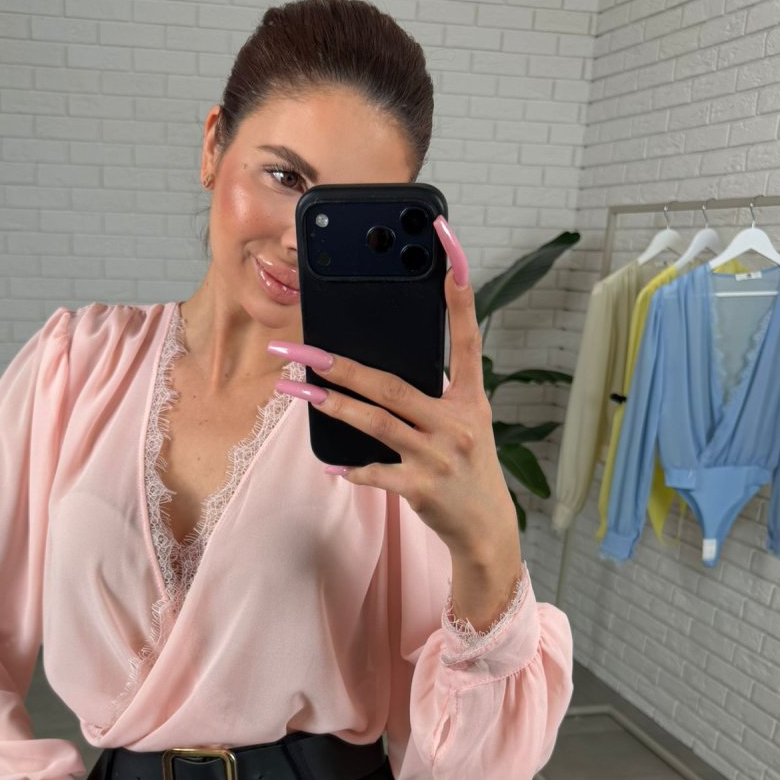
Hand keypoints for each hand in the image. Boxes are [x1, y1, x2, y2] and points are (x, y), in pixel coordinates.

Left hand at [268, 217, 517, 561]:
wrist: (487, 531)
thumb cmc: (466, 470)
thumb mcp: (463, 426)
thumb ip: (431, 396)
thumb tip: (374, 373)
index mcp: (469, 399)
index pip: (466, 337)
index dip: (458, 294)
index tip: (447, 248)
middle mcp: (457, 422)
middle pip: (391, 384)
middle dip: (339, 364)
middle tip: (297, 347)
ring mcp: (439, 455)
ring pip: (375, 421)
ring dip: (330, 406)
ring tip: (293, 391)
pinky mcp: (423, 488)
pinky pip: (376, 473)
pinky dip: (353, 470)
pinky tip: (330, 466)